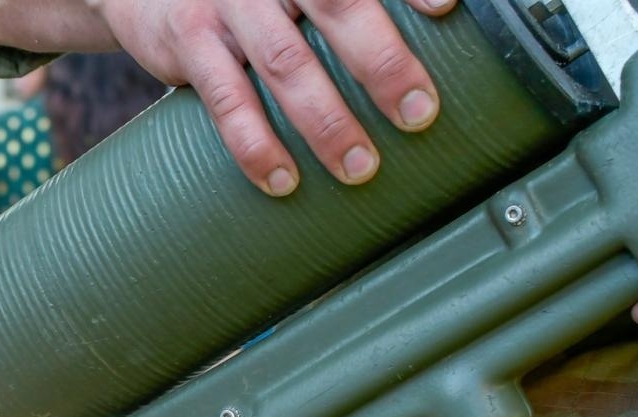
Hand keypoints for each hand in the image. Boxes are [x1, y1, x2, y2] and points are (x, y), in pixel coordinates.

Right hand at [94, 0, 453, 194]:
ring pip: (287, 63)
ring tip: (359, 166)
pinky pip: (228, 99)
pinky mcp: (191, 39)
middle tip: (419, 114)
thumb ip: (340, 7)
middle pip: (339, 7)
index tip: (446, 8)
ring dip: (326, 121)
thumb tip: (433, 24)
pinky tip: (283, 178)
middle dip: (383, 64)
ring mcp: (231, 3)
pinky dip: (256, 143)